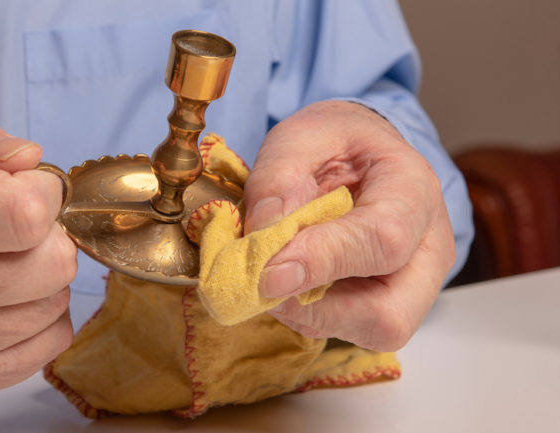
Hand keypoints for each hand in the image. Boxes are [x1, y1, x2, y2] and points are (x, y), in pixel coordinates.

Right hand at [0, 121, 76, 396]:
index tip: (30, 190)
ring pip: (54, 306)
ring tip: (11, 264)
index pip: (25, 214)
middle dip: (51, 239)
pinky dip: (44, 319)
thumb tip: (32, 161)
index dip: (45, 195)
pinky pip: (48, 345)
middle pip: (51, 266)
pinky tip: (12, 300)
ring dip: (47, 280)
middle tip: (25, 232)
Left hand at [244, 101, 454, 351]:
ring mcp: (415, 284)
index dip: (322, 262)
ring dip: (308, 315)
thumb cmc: (332, 143)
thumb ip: (278, 181)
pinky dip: (309, 315)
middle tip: (266, 285)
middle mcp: (428, 247)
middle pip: (391, 314)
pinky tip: (288, 282)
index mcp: (413, 189)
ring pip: (371, 332)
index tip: (267, 274)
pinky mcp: (389, 305)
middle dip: (319, 311)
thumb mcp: (298, 139)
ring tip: (274, 276)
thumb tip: (263, 239)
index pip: (383, 240)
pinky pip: (352, 330)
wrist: (355, 154)